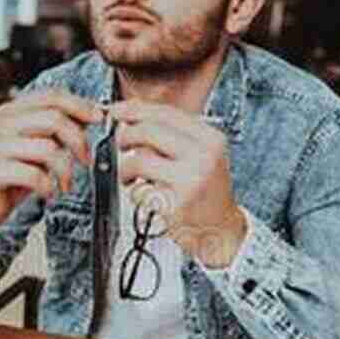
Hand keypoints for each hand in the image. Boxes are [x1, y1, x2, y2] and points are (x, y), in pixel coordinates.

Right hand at [0, 90, 102, 257]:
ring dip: (65, 170)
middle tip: (86, 161)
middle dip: (78, 141)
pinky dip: (48, 186)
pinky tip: (48, 192)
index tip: (100, 119)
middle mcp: (1, 123)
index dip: (81, 105)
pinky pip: (33, 175)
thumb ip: (56, 129)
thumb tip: (94, 115)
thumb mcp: (36, 145)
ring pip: (47, 148)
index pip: (52, 96)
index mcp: (12, 111)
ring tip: (65, 184)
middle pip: (54, 119)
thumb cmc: (13, 174)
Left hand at [108, 101, 247, 268]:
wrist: (221, 228)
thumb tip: (133, 114)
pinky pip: (140, 190)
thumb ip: (172, 134)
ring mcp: (190, 181)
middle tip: (121, 144)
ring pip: (138, 160)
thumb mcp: (201, 154)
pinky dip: (136, 193)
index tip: (117, 111)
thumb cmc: (205, 190)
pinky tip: (147, 195)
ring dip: (126, 168)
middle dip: (125, 136)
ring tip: (131, 176)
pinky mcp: (175, 205)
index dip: (135, 110)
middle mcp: (203, 157)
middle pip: (148, 132)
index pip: (166, 114)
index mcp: (210, 139)